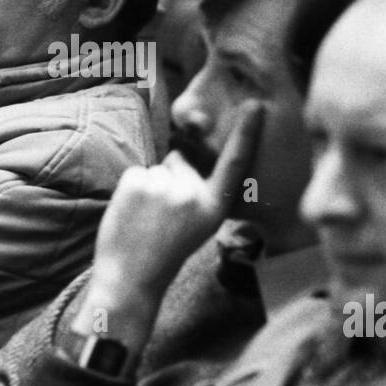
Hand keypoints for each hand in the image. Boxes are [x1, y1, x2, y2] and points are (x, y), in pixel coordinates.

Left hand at [91, 100, 264, 306]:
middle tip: (160, 218)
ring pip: (156, 168)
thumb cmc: (164, 253)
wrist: (131, 280)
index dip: (246, 134)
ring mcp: (165, 186)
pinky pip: (135, 172)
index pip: (234, 164)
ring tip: (144, 221)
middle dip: (170, 179)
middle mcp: (194, 194)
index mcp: (214, 207)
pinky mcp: (137, 181)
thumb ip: (198, 193)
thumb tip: (179, 155)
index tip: (255, 106)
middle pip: (181, 161)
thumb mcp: (198, 226)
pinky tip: (131, 215)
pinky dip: (130, 190)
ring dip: (148, 187)